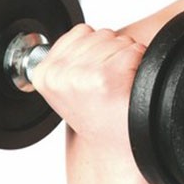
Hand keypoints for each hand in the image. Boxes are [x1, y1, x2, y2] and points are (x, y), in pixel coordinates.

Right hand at [29, 23, 145, 150]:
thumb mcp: (66, 88)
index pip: (80, 33)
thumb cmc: (97, 117)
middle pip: (100, 34)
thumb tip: (83, 34)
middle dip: (111, 54)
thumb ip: (67, 58)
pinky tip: (129, 86)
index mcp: (45, 75)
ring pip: (118, 39)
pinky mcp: (107, 78)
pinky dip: (138, 63)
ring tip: (118, 86)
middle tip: (109, 85)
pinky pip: (133, 50)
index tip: (94, 77)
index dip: (95, 51)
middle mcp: (60, 75)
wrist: (113, 150)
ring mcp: (83, 76)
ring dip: (125, 58)